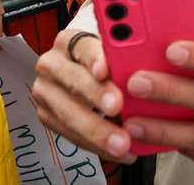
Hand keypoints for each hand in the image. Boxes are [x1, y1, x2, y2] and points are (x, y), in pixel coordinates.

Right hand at [33, 30, 134, 163]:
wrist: (82, 75)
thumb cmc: (107, 63)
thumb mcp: (115, 54)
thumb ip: (126, 58)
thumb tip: (148, 68)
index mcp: (70, 41)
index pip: (83, 46)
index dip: (94, 59)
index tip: (105, 70)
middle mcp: (52, 63)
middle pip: (73, 80)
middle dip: (96, 96)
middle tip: (118, 108)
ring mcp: (45, 91)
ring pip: (68, 113)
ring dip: (97, 131)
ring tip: (122, 144)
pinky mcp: (46, 115)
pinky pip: (70, 135)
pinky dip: (97, 146)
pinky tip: (119, 152)